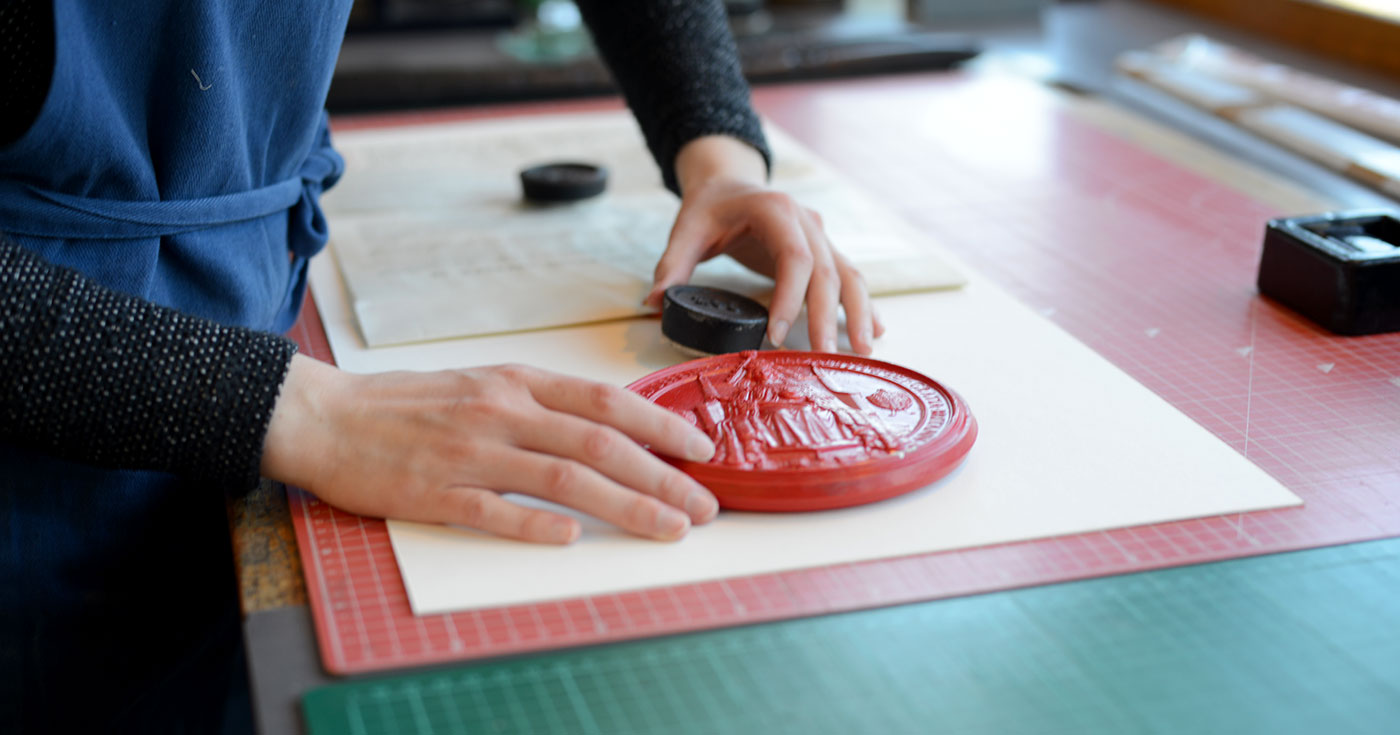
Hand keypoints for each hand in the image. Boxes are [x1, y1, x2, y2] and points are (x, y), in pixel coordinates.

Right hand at [261, 355, 718, 543]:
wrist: (327, 416)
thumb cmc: (410, 404)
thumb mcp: (484, 387)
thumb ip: (541, 406)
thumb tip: (609, 430)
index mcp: (516, 383)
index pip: (605, 402)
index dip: (661, 425)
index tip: (701, 450)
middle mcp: (502, 413)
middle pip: (600, 444)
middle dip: (663, 477)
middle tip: (704, 507)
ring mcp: (470, 453)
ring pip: (564, 479)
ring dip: (625, 504)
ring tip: (667, 528)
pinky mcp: (435, 492)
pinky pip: (494, 511)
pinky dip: (535, 524)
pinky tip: (572, 538)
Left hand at [645, 136, 884, 354]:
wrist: (730, 181)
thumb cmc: (710, 207)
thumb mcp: (686, 229)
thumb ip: (672, 265)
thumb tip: (653, 303)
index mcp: (775, 210)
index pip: (793, 257)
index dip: (789, 298)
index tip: (775, 336)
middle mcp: (806, 221)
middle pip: (826, 272)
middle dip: (827, 317)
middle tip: (823, 356)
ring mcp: (820, 235)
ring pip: (848, 275)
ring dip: (858, 313)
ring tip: (862, 350)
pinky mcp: (824, 250)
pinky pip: (849, 277)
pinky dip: (862, 304)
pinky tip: (874, 330)